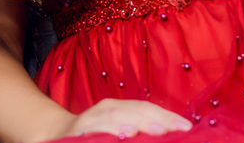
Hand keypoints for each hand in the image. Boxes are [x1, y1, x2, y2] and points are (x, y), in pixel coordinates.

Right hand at [45, 98, 191, 139]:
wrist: (55, 135)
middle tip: (176, 129)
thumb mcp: (118, 128)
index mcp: (118, 108)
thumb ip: (139, 128)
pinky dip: (109, 130)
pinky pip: (95, 129)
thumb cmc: (94, 135)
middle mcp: (104, 109)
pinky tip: (124, 133)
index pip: (145, 108)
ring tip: (157, 130)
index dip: (166, 116)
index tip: (188, 127)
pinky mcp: (77, 130)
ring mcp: (89, 119)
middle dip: (156, 119)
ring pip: (115, 118)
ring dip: (137, 122)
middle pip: (134, 110)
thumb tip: (168, 132)